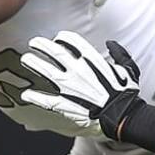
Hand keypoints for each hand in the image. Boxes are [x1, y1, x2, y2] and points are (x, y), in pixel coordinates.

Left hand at [19, 31, 143, 139]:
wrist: (123, 116)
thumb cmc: (127, 94)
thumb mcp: (129, 69)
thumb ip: (120, 54)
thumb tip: (112, 44)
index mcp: (93, 61)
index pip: (72, 42)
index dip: (62, 38)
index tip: (57, 39)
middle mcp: (78, 71)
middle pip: (55, 53)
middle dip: (42, 45)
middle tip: (34, 43)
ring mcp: (70, 88)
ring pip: (46, 72)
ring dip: (34, 64)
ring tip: (26, 59)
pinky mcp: (65, 104)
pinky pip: (45, 99)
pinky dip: (34, 97)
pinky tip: (26, 94)